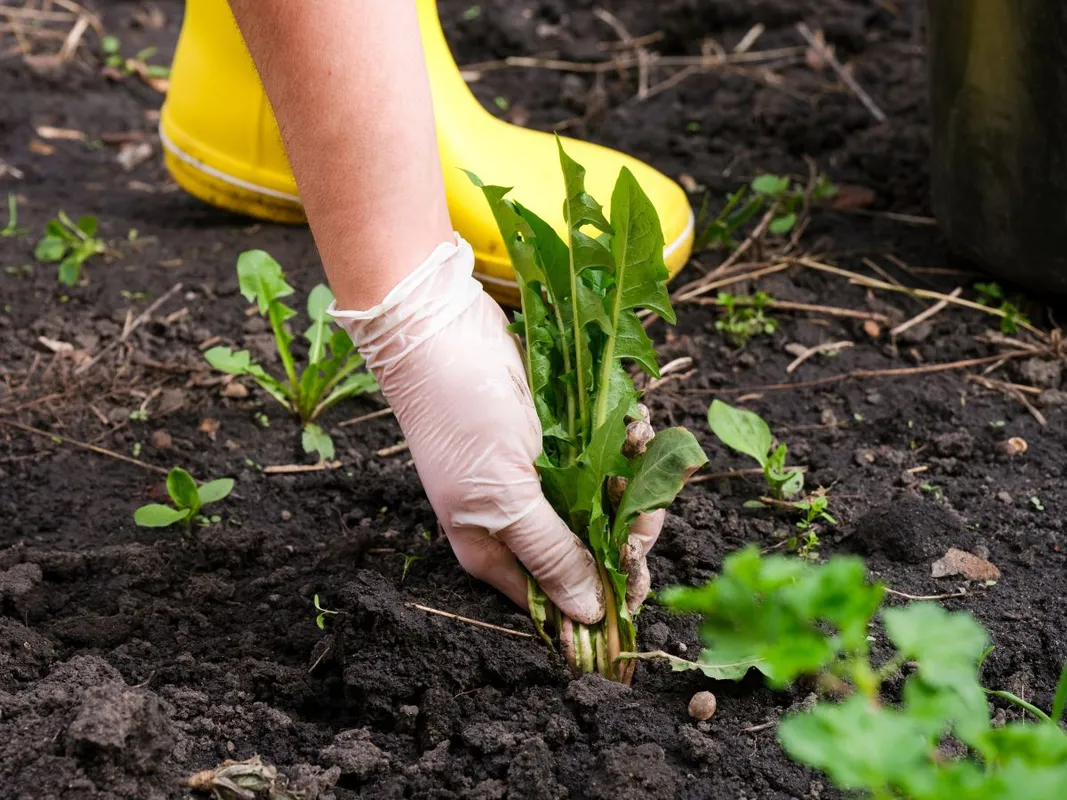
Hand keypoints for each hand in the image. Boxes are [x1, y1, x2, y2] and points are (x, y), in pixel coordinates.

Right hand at [332, 235, 612, 623]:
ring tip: (638, 441)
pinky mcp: (558, 438)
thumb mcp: (505, 498)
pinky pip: (605, 455)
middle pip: (591, 549)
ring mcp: (541, 477)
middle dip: (626, 530)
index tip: (641, 582)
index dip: (603, 594)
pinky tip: (633, 421)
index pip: (561, 596)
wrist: (441, 331)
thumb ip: (551, 554)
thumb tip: (589, 615)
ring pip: (605, 501)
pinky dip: (625, 441)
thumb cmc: (462, 419)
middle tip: (647, 504)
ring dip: (632, 478)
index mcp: (497, 549)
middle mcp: (521, 520)